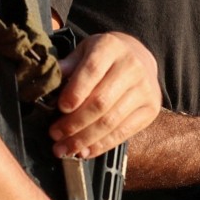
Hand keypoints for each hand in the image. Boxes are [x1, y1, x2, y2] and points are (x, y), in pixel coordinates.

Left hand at [48, 32, 161, 158]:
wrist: (139, 58)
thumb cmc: (104, 58)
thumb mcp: (85, 51)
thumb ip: (69, 66)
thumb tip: (49, 82)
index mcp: (111, 47)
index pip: (92, 70)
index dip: (75, 92)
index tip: (60, 108)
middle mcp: (132, 67)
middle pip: (101, 102)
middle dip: (74, 123)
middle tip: (55, 135)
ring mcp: (144, 90)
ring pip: (110, 121)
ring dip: (84, 139)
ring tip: (65, 149)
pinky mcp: (150, 109)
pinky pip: (123, 132)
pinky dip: (101, 145)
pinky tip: (85, 151)